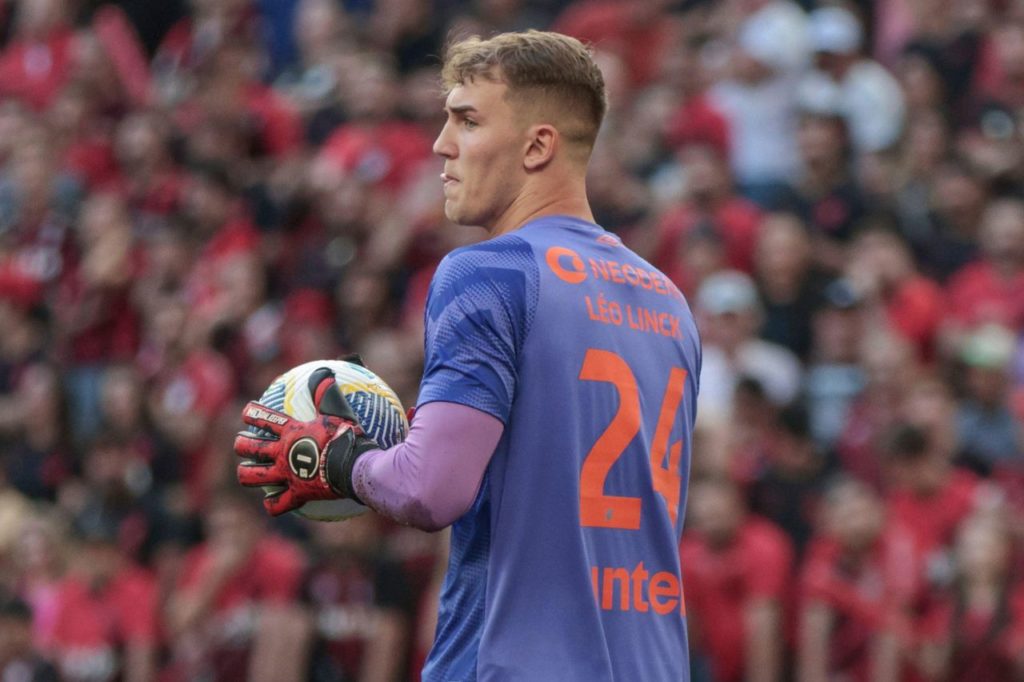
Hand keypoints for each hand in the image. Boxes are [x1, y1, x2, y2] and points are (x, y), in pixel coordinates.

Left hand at [235, 367, 378, 515]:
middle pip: (249, 448)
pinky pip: (278, 504)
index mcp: (291, 432)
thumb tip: (324, 371)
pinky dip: (273, 504)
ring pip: (253, 477)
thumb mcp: (338, 410)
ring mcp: (286, 475)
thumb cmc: (346, 437)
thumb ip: (327, 392)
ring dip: (247, 474)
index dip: (252, 413)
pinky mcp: (296, 494)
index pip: (264, 419)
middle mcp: (282, 453)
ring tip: (246, 471)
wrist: (352, 466)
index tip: (246, 412)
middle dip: (241, 444)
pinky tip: (272, 503)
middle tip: (241, 442)